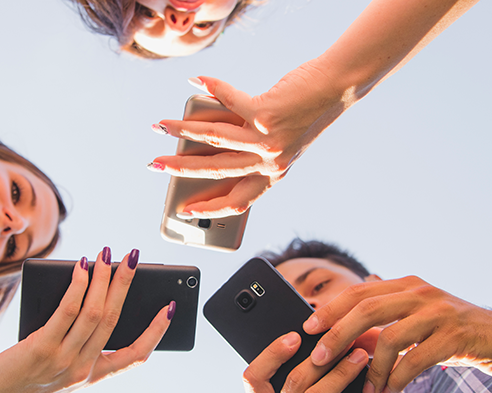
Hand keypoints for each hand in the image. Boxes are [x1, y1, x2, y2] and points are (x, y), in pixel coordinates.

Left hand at [0, 247, 173, 392]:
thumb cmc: (23, 379)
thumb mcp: (60, 368)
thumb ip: (79, 342)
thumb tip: (93, 293)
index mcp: (92, 376)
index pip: (136, 356)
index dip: (156, 331)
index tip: (169, 307)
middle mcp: (82, 370)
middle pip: (114, 319)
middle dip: (126, 284)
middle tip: (133, 258)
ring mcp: (63, 360)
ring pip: (94, 311)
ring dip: (103, 278)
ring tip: (105, 256)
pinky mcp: (41, 348)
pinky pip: (67, 310)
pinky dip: (78, 284)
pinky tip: (80, 268)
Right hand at [150, 60, 347, 218]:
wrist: (335, 88)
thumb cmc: (304, 114)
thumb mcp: (277, 142)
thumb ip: (247, 148)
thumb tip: (201, 138)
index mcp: (273, 174)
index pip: (238, 202)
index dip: (209, 209)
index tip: (185, 211)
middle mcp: (270, 162)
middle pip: (216, 171)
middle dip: (180, 170)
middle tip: (156, 165)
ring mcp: (267, 140)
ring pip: (215, 139)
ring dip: (183, 131)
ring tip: (163, 125)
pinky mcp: (266, 114)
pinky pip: (228, 102)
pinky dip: (210, 89)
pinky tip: (195, 82)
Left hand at [304, 275, 491, 392]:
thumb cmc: (452, 330)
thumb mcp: (415, 319)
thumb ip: (382, 323)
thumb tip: (343, 333)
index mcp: (406, 285)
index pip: (358, 292)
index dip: (330, 309)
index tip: (307, 328)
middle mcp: (420, 293)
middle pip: (366, 309)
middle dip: (337, 335)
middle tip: (319, 358)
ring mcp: (439, 312)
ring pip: (390, 337)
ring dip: (371, 368)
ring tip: (365, 389)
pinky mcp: (456, 336)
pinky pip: (416, 359)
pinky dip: (397, 378)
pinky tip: (389, 391)